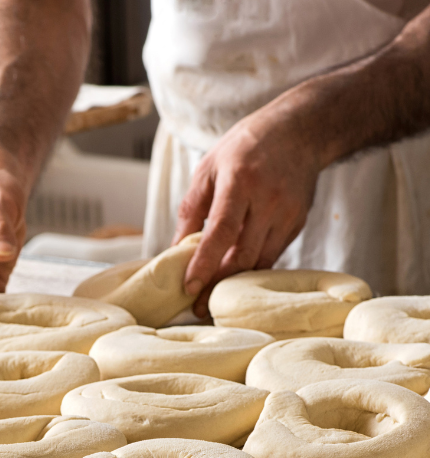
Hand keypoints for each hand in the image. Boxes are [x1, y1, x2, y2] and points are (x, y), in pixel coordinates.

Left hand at [174, 100, 323, 316]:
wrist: (301, 130)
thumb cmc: (246, 147)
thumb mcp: (208, 168)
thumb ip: (191, 210)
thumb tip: (176, 250)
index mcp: (240, 182)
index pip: (221, 231)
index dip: (205, 263)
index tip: (189, 287)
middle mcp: (268, 200)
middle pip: (242, 255)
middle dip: (217, 286)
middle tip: (197, 308)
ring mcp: (287, 213)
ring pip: (260, 262)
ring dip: (235, 285)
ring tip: (212, 300)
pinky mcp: (298, 224)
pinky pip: (271, 256)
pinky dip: (252, 270)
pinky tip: (235, 280)